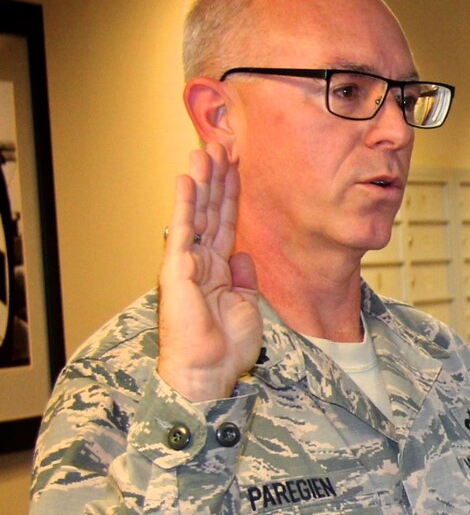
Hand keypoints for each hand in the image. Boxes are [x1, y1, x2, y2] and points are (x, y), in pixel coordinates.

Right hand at [158, 144, 261, 402]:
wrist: (208, 370)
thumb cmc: (225, 346)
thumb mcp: (246, 305)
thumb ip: (244, 278)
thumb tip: (244, 257)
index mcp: (218, 268)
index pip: (226, 222)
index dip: (232, 194)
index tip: (239, 166)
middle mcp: (201, 260)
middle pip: (210, 209)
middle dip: (216, 178)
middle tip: (221, 144)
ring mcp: (187, 261)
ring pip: (195, 212)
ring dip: (201, 181)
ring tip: (206, 149)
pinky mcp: (177, 268)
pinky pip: (182, 231)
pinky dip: (185, 205)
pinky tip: (187, 181)